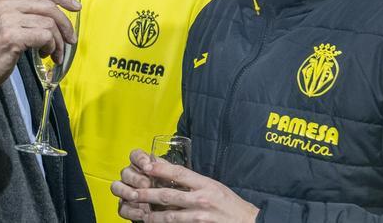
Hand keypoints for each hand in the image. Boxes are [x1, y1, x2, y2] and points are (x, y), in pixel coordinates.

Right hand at [0, 0, 78, 113]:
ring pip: (49, 24)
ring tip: (53, 53)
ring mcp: (9, 20)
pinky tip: (45, 55)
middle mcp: (7, 6)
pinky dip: (51, 47)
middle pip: (49, 7)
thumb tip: (56, 16)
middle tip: (70, 40)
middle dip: (65, 25)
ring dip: (57, 42)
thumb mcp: (6, 22)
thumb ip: (26, 14)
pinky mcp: (13, 37)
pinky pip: (45, 37)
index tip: (76, 7)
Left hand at [111, 149, 258, 221]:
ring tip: (140, 214)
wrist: (250, 222)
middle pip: (169, 195)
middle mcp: (202, 198)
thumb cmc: (230, 203)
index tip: (145, 165)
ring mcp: (201, 216)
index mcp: (206, 184)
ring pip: (171, 216)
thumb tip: (170, 173)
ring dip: (153, 216)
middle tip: (132, 193)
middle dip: (148, 194)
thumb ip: (194, 182)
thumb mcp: (214, 186)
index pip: (179, 172)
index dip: (161, 168)